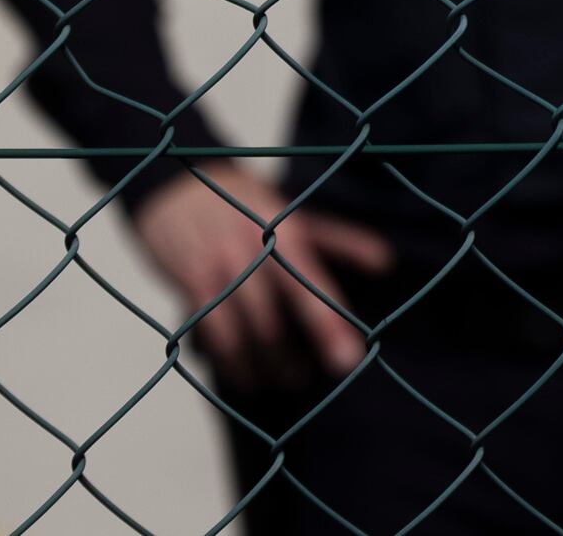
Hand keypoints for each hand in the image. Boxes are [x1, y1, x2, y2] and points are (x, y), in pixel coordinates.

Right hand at [131, 166, 388, 387]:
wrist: (175, 183)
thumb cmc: (247, 203)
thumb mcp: (295, 213)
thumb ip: (340, 240)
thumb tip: (387, 262)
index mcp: (285, 232)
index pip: (309, 284)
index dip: (328, 325)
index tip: (349, 361)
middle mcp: (250, 250)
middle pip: (272, 323)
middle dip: (291, 361)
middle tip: (305, 378)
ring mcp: (215, 269)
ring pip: (240, 336)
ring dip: (262, 368)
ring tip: (280, 380)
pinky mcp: (187, 284)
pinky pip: (210, 335)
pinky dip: (229, 362)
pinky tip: (244, 375)